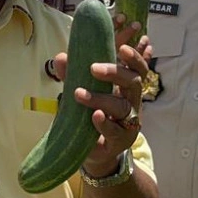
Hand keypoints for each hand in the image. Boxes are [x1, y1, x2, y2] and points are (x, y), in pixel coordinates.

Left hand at [53, 35, 151, 177]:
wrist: (94, 150)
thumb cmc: (90, 114)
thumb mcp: (81, 91)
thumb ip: (72, 74)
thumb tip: (61, 56)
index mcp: (125, 87)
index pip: (137, 69)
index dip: (134, 57)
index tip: (121, 47)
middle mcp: (131, 102)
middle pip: (133, 83)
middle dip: (115, 73)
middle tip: (93, 68)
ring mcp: (128, 122)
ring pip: (121, 106)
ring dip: (100, 98)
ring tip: (78, 93)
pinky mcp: (120, 140)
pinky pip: (115, 131)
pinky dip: (104, 123)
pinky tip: (95, 116)